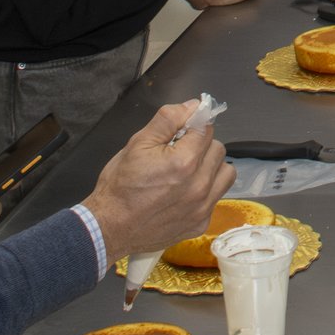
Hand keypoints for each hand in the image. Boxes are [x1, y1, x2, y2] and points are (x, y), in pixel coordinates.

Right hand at [81, 101, 234, 267]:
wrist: (110, 227)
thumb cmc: (120, 187)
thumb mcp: (137, 144)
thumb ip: (168, 120)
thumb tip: (193, 106)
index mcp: (184, 162)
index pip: (206, 129)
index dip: (193, 126)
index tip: (182, 132)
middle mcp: (199, 186)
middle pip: (218, 150)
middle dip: (201, 146)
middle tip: (179, 152)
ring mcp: (202, 207)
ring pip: (225, 173)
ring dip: (211, 167)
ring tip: (188, 171)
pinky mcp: (201, 223)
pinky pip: (216, 198)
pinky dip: (206, 192)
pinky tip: (184, 193)